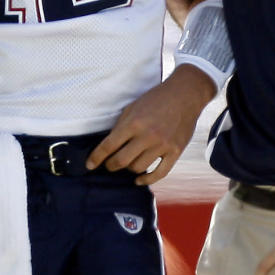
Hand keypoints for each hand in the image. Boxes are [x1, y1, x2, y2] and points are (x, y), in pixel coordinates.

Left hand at [85, 65, 215, 182]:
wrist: (185, 94)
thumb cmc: (155, 99)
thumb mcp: (133, 108)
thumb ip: (120, 127)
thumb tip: (107, 147)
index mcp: (134, 123)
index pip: (108, 146)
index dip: (96, 158)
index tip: (89, 165)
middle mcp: (148, 136)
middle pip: (121, 161)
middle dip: (111, 166)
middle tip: (109, 165)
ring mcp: (163, 145)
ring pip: (138, 168)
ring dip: (129, 168)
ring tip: (128, 163)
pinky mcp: (176, 151)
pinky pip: (159, 173)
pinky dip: (147, 180)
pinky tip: (138, 180)